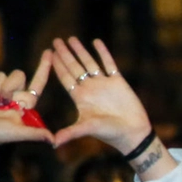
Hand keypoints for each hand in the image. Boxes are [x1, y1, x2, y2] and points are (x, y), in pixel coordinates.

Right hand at [0, 55, 54, 154]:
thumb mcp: (17, 133)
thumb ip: (35, 133)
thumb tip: (54, 140)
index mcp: (26, 103)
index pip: (38, 83)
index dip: (44, 68)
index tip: (49, 52)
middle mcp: (15, 94)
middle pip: (18, 74)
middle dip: (7, 86)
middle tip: (1, 103)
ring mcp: (0, 90)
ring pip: (0, 75)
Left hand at [49, 38, 151, 153]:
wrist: (133, 133)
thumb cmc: (110, 133)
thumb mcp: (87, 129)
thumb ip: (71, 132)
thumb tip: (53, 142)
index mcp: (80, 97)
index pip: (65, 78)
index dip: (57, 66)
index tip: (48, 53)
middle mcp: (90, 89)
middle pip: (74, 67)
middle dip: (65, 54)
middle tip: (56, 41)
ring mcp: (104, 84)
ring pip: (90, 63)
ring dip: (80, 51)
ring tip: (71, 39)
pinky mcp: (118, 82)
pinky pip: (109, 64)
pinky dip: (103, 53)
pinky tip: (96, 42)